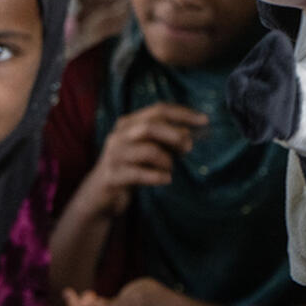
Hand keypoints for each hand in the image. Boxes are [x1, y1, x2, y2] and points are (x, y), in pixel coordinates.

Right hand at [77, 102, 207, 217]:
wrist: (101, 195)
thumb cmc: (130, 168)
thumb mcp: (147, 149)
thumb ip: (164, 140)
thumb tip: (189, 135)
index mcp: (128, 123)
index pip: (158, 110)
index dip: (183, 113)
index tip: (204, 120)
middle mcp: (118, 135)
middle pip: (150, 126)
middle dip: (175, 135)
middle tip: (188, 149)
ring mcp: (114, 155)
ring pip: (148, 150)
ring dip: (167, 160)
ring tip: (170, 169)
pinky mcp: (113, 176)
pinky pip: (140, 174)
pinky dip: (158, 176)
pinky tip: (166, 180)